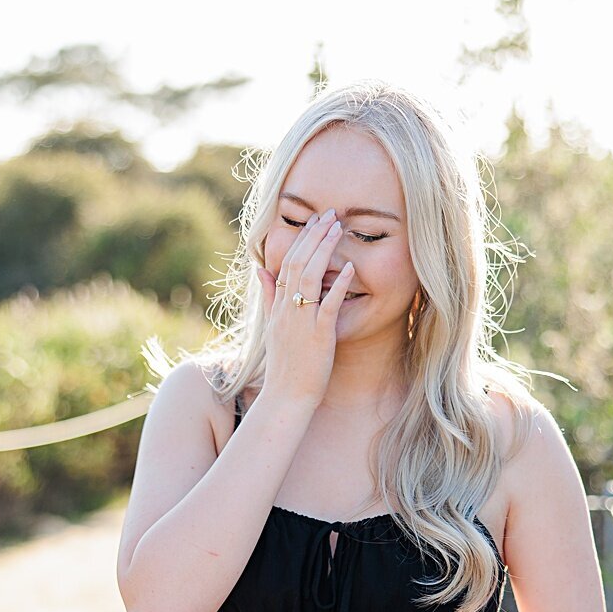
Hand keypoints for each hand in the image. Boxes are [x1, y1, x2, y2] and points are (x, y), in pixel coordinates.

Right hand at [255, 209, 355, 407]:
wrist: (286, 397)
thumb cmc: (285, 367)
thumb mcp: (272, 327)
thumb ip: (269, 297)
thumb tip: (262, 269)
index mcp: (278, 307)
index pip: (286, 264)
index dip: (301, 240)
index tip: (315, 222)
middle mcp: (287, 310)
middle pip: (297, 263)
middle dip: (314, 236)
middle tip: (330, 214)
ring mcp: (301, 322)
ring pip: (309, 277)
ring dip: (325, 250)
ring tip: (338, 229)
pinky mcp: (318, 336)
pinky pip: (327, 305)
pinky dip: (339, 285)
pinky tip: (350, 268)